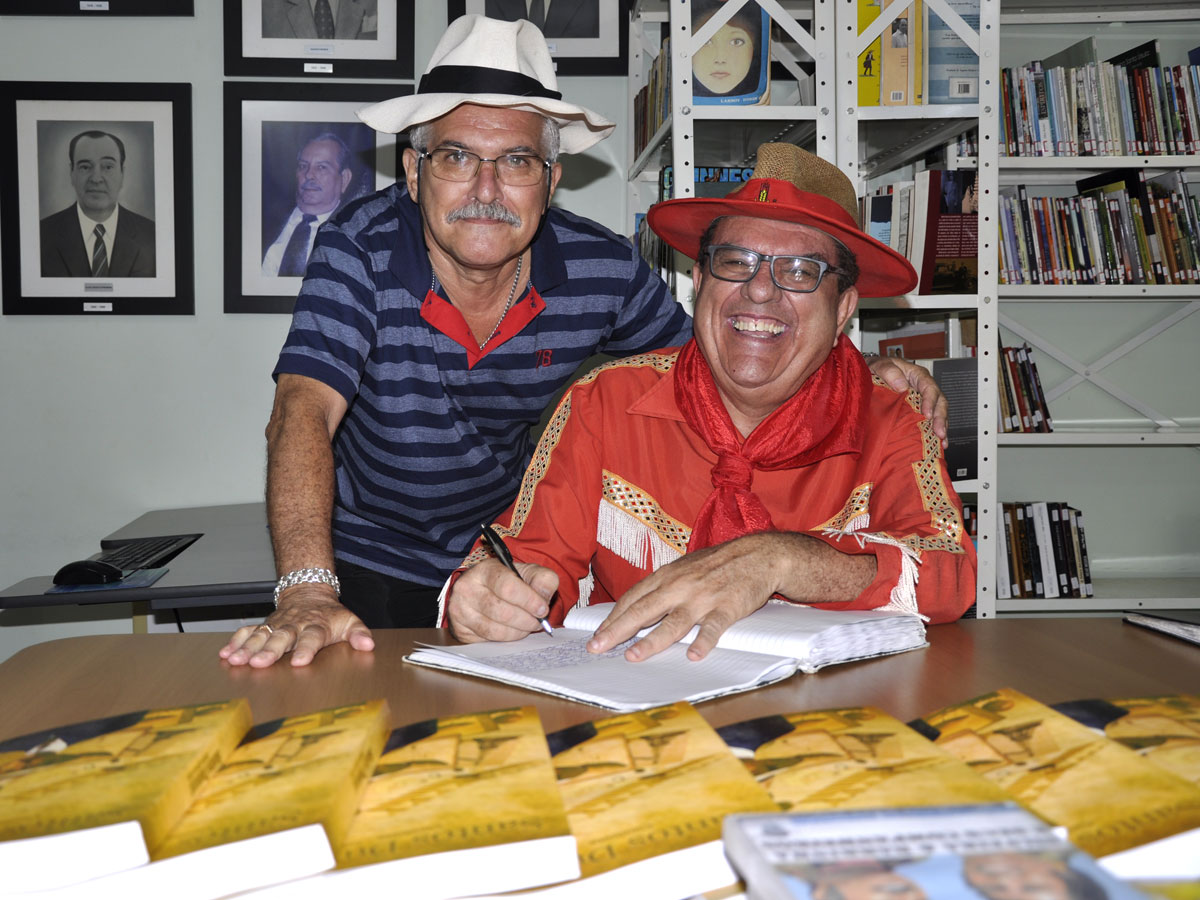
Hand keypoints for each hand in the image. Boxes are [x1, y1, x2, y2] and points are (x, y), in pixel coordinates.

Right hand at [218, 583, 373, 667]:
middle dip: (270, 650)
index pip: (312, 638)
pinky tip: (225, 653)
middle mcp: (294, 626)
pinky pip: (248, 632)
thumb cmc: (329, 614)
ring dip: (248, 648)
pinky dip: (236, 641)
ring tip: (237, 660)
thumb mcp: (349, 621)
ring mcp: (277, 625)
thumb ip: (359, 634)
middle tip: (260, 662)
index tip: (299, 661)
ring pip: (261, 636)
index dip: (306, 650)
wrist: (309, 593)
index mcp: (315, 626)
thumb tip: (368, 645)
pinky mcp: (264, 625)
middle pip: (282, 638)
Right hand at [446, 559, 558, 642]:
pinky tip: (512, 631)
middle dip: (526, 620)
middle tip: (538, 622)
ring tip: (527, 626)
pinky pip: (487, 640)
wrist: (485, 590)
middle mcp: (467, 588)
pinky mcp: (459, 629)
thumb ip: (543, 579)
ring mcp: (460, 610)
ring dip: (518, 632)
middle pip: (502, 612)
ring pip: (495, 630)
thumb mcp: (528, 573)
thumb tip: (544, 597)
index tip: (543, 610)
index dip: (529, 601)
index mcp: (485, 570)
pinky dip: (505, 639)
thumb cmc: (509, 582)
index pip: (508, 587)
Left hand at [586, 536, 781, 661]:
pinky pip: (713, 627)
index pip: (633, 599)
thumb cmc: (717, 564)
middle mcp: (680, 586)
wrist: (757, 554)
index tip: (596, 636)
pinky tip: (694, 655)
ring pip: (673, 622)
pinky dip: (703, 641)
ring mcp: (703, 597)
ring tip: (634, 655)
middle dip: (618, 630)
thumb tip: (636, 606)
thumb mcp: (684, 568)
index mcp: (667, 576)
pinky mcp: (727, 606)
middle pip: (644, 610)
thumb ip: (662, 587)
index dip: (613, 618)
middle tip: (598, 647)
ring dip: (652, 640)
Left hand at [865, 354, 948, 446]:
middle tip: (939, 433)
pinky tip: (939, 444)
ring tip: (942, 442)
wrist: (869, 374)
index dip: (930, 401)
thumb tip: (902, 385)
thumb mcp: (879, 365)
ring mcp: (923, 399)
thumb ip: (889, 371)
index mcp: (916, 375)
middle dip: (941, 418)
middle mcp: (923, 387)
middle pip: (939, 401)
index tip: (927, 414)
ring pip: (938, 412)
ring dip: (941, 427)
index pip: (929, 387)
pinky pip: (931, 420)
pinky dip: (935, 431)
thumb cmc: (876, 368)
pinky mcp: (919, 410)